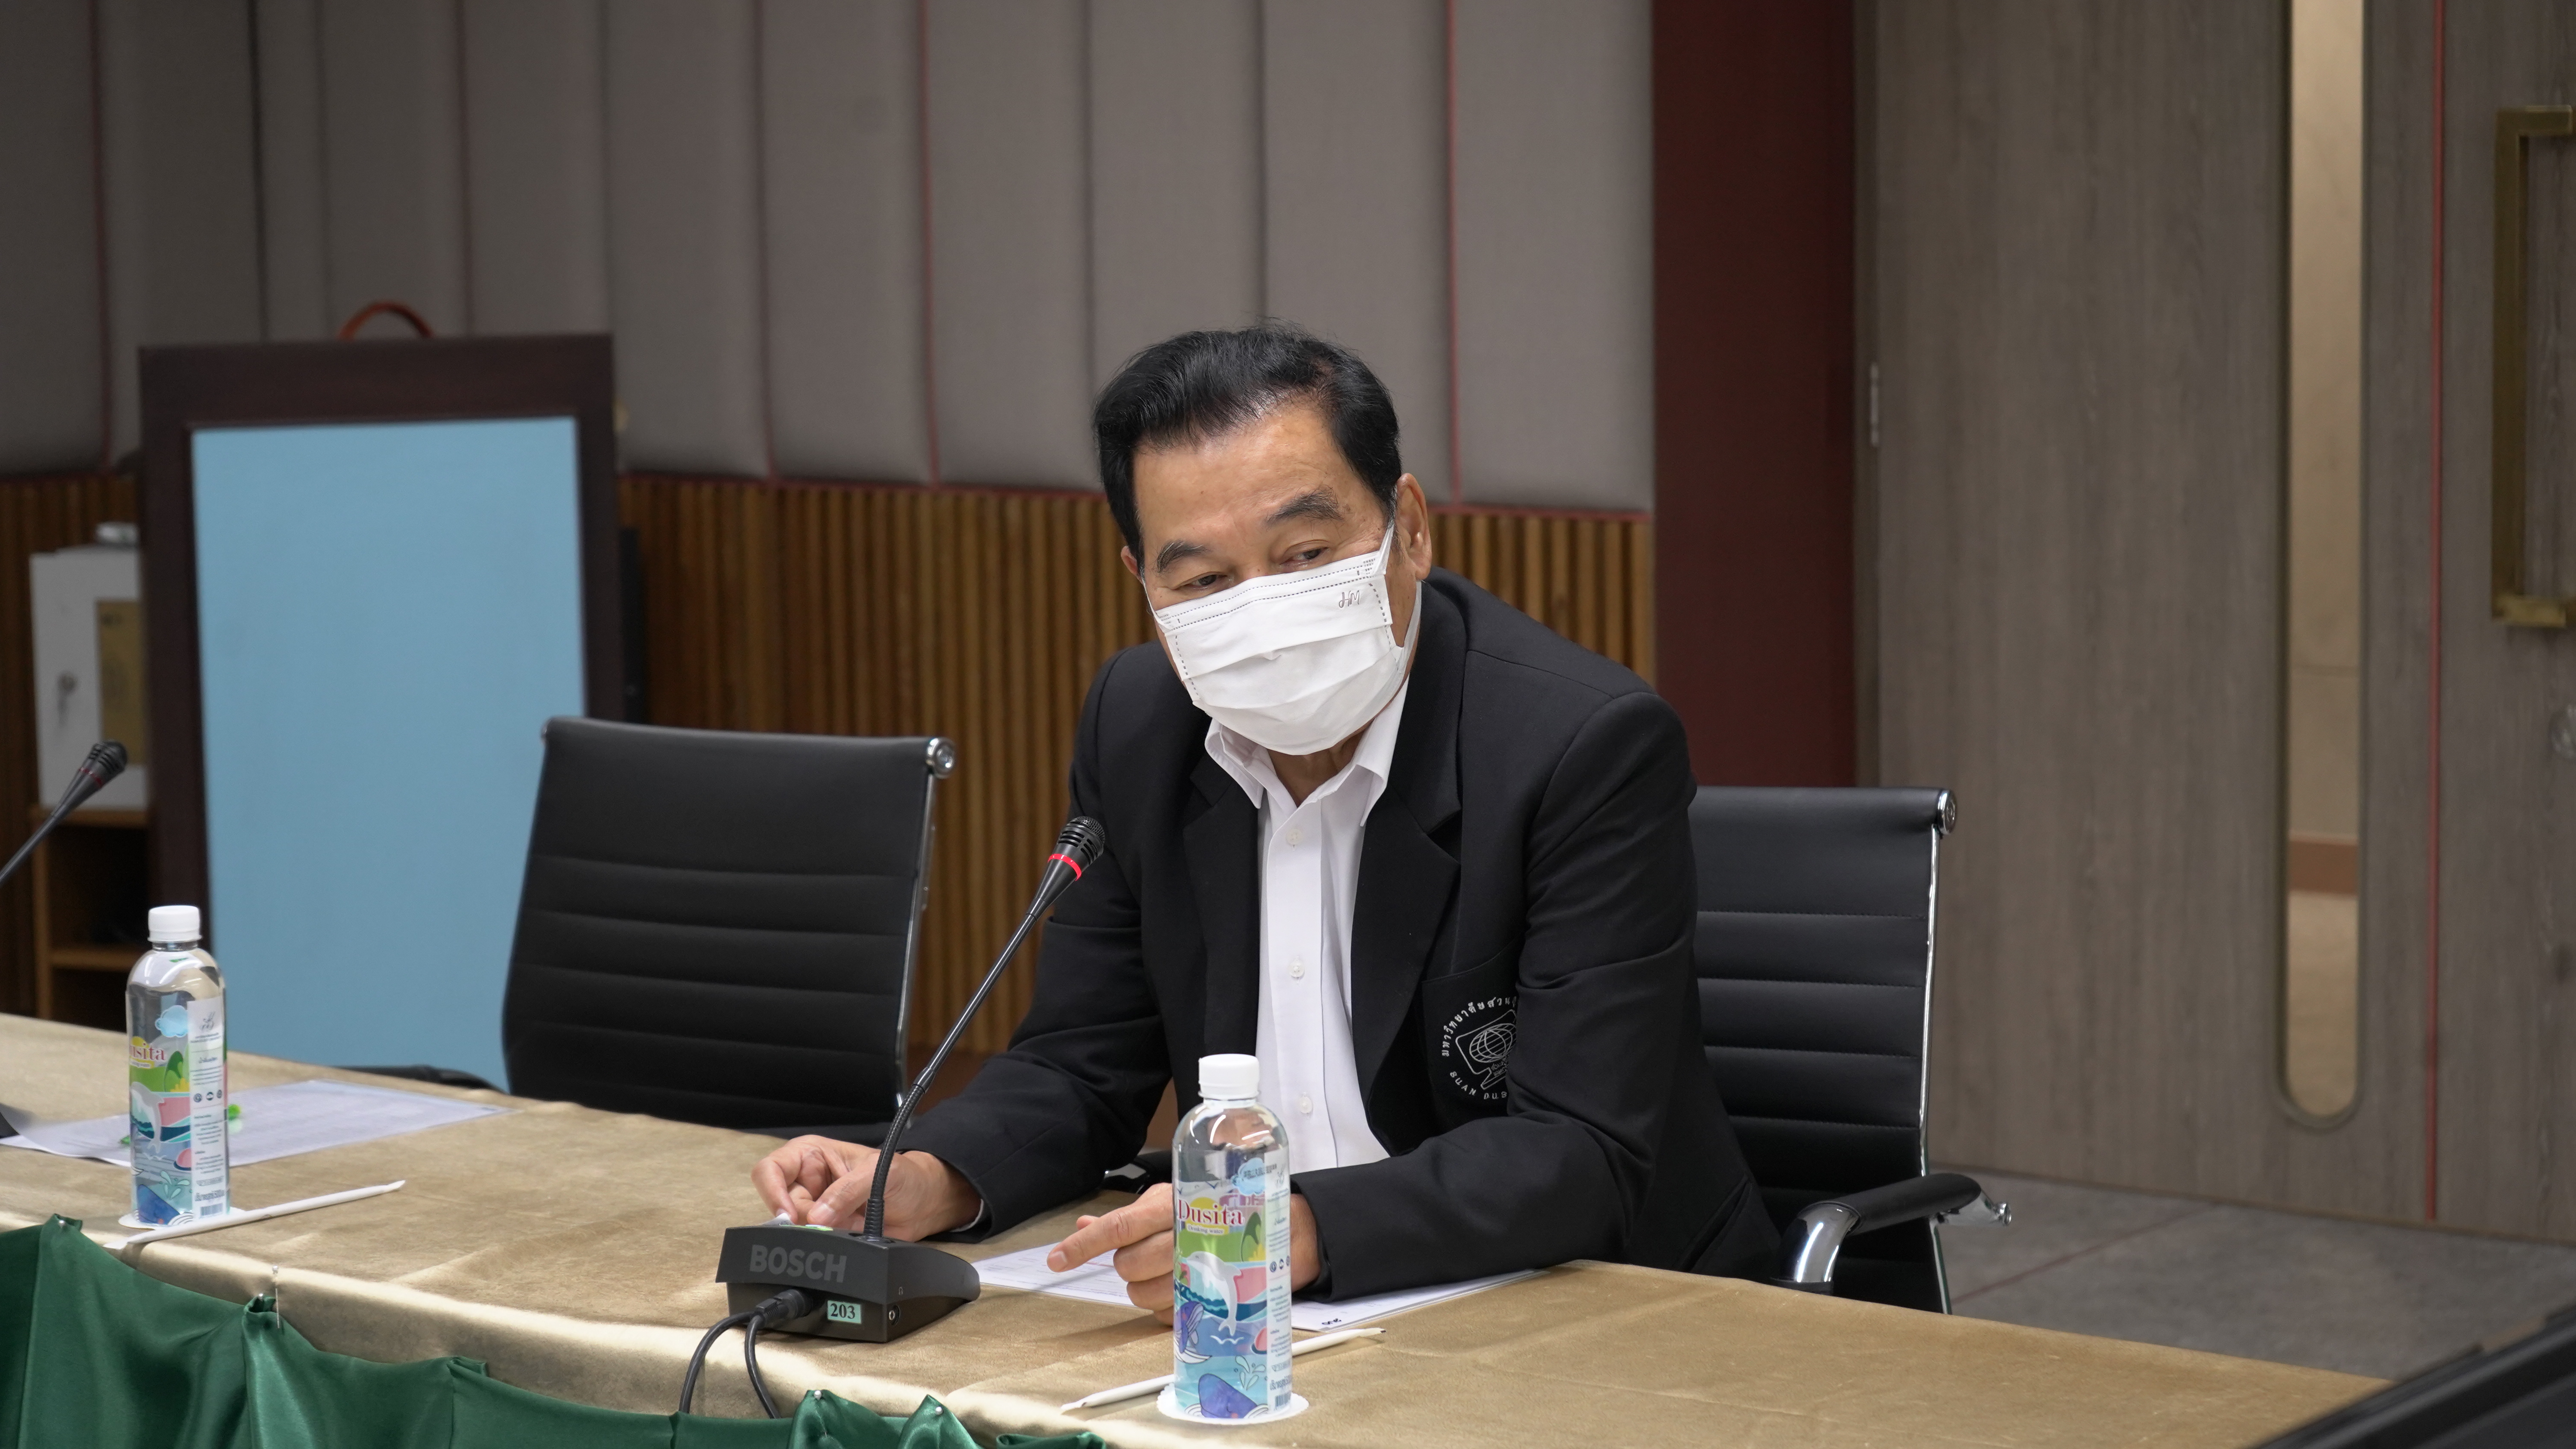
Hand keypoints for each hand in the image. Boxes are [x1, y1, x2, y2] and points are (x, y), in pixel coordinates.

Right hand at [751, 1136, 981, 1237]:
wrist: (925, 1203)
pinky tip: (844, 1237)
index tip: (788, 1214)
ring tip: (845, 1226)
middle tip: (826, 1224)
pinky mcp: (826, 1233)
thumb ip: (847, 1191)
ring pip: (793, 1228)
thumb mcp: (879, 1172)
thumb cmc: (904, 1175)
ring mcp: (815, 1210)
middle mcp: (807, 1182)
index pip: (771, 1170)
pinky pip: (811, 1244)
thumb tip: (816, 1217)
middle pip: (780, 1205)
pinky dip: (823, 1247)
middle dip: (799, 1219)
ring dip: (813, 1234)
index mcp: (811, 1155)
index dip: (773, 1191)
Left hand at [1047, 1183, 1320, 1322]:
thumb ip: (1128, 1217)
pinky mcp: (1208, 1300)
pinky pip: (1164, 1313)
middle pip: (1126, 1265)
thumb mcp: (1173, 1199)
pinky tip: (1185, 1284)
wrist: (1281, 1231)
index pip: (1117, 1228)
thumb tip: (1082, 1224)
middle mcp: (1182, 1237)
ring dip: (1145, 1286)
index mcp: (1170, 1205)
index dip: (1082, 1246)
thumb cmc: (1220, 1208)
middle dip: (1128, 1263)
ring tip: (1169, 1268)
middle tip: (1149, 1252)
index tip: (1055, 1259)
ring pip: (1140, 1293)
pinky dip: (1167, 1302)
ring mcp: (1196, 1271)